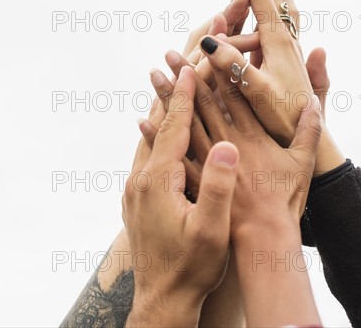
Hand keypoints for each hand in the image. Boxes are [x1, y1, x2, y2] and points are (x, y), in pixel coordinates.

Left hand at [123, 67, 239, 326]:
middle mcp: (141, 179)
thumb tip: (225, 144)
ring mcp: (135, 189)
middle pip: (156, 125)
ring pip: (148, 139)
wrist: (162, 299)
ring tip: (167, 88)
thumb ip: (218, 187)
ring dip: (161, 112)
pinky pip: (145, 156)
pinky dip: (156, 135)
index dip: (184, 94)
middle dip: (168, 93)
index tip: (192, 65)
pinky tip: (157, 133)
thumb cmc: (192, 268)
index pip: (174, 126)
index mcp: (159, 181)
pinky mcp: (136, 200)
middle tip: (174, 62)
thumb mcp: (211, 230)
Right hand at [201, 0, 344, 173]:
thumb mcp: (254, 91)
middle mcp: (287, 42)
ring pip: (282, 10)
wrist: (308, 136)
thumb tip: (210, 41)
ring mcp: (289, 51)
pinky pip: (283, 27)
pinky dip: (276, 12)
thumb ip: (233, 66)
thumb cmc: (283, 118)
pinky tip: (267, 18)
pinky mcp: (287, 63)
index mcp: (278, 43)